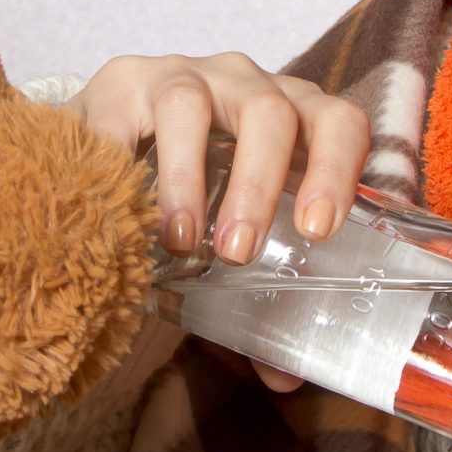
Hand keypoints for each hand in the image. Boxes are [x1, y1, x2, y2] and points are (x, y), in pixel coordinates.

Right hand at [69, 53, 371, 393]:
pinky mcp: (118, 82)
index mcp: (295, 118)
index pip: (338, 123)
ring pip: (192, 103)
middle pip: (271, 111)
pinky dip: (118, 160)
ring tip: (179, 240)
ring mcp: (181, 75)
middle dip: (258, 184)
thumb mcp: (233, 236)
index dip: (337, 169)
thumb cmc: (196, 196)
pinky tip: (113, 210)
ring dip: (188, 176)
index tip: (317, 231)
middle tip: (238, 254)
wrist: (113, 146)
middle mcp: (245, 84)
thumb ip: (258, 298)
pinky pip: (120, 111)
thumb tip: (285, 376)